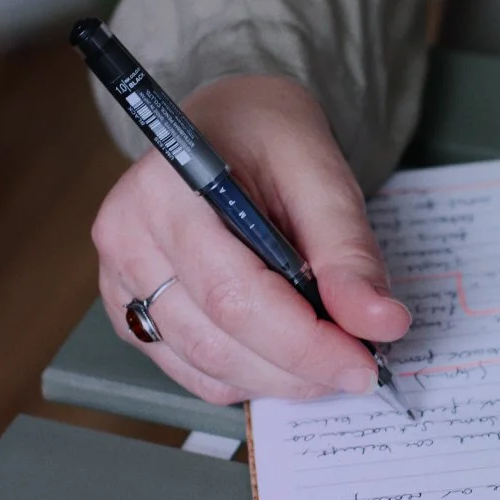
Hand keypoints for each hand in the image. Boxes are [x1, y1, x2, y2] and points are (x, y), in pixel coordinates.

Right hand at [92, 75, 411, 403]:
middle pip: (216, 338)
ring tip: (329, 354)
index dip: (302, 342)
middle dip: (298, 366)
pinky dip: (247, 374)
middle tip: (361, 363)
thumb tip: (380, 324)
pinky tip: (284, 351)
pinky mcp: (129, 307)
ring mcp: (119, 277)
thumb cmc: (268, 135)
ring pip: (204, 364)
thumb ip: (348, 251)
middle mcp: (126, 236)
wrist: (232, 121)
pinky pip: (190, 368)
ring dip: (276, 377)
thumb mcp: (321, 173)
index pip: (232, 294)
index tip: (363, 362)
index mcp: (164, 188)